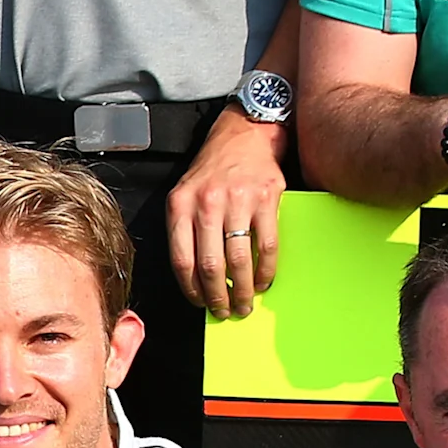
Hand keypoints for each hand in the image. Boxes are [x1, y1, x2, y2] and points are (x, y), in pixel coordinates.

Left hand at [166, 108, 289, 319]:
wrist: (243, 135)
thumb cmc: (212, 171)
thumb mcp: (185, 194)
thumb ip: (186, 230)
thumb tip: (196, 278)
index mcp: (181, 205)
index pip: (182, 260)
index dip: (192, 289)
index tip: (200, 303)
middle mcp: (207, 203)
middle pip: (211, 265)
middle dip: (219, 296)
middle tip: (226, 311)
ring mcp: (238, 200)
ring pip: (239, 259)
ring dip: (244, 289)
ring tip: (246, 303)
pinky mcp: (266, 199)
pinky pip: (267, 245)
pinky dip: (267, 270)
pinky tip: (265, 281)